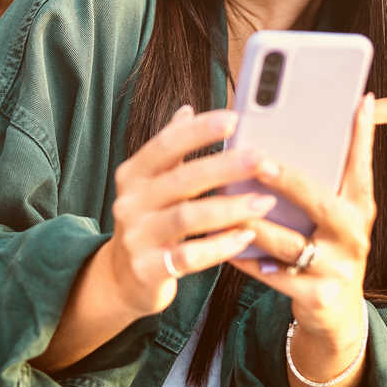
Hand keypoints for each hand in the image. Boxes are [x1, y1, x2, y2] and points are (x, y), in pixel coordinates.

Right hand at [102, 106, 273, 318]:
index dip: (199, 130)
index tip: (233, 119)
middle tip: (262, 159)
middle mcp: (130, 201)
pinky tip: (246, 237)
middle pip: (181, 179)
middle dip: (225, 167)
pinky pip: (189, 257)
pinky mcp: (148, 269)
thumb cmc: (148, 220)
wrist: (122, 277)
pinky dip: (220, 246)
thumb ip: (170, 150)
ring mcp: (137, 236)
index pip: (166, 144)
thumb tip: (187, 109)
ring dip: (230, 208)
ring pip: (188, 217)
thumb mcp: (151, 183)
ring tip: (264, 201)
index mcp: (133, 174)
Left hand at [231, 94, 374, 380]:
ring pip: (289, 241)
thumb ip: (323, 175)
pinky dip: (246, 258)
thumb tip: (314, 121)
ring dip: (252, 222)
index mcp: (358, 206)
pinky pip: (273, 274)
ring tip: (224, 203)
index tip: (356, 101)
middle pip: (320, 202)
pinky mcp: (317, 295)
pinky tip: (223, 244)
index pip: (361, 164)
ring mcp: (337, 267)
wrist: (336, 313)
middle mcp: (354, 234)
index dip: (360, 133)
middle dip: (289, 181)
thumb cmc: (327, 245)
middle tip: (259, 161)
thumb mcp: (336, 212)